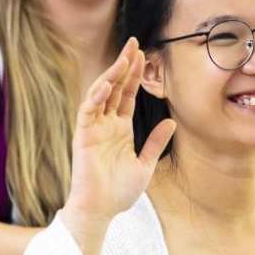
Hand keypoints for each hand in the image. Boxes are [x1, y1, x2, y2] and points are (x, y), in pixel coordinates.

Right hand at [60, 37, 177, 254]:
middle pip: (115, 88)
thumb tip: (171, 121)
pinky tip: (107, 84)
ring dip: (111, 75)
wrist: (101, 211)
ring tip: (123, 58)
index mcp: (120, 129)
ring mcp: (93, 129)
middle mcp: (106, 125)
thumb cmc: (119, 193)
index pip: (127, 95)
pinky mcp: (82, 137)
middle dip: (123, 65)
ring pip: (100, 94)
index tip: (142, 54)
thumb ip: (156, 142)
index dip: (134, 75)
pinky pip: (87, 112)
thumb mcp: (146, 165)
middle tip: (133, 43)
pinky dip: (96, 97)